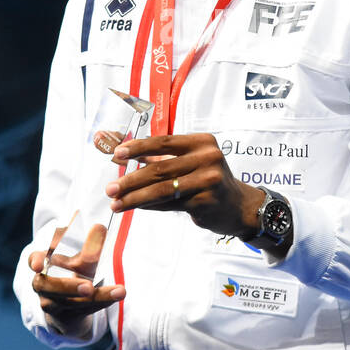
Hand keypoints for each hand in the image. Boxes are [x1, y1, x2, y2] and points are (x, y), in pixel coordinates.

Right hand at [27, 222, 124, 337]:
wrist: (71, 306)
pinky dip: (102, 301)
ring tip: (119, 291)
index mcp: (44, 262)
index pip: (35, 258)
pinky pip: (83, 310)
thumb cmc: (74, 271)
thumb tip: (99, 227)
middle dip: (68, 286)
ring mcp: (51, 302)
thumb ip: (90, 244)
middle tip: (88, 287)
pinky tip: (117, 294)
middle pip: (48, 286)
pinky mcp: (65, 317)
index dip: (36, 260)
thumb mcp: (82, 255)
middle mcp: (43, 284)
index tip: (39, 265)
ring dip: (96, 297)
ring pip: (70, 302)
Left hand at [105, 133, 261, 237]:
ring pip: (162, 189)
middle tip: (110, 188)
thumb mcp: (189, 162)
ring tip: (116, 202)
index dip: (138, 147)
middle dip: (130, 179)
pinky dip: (149, 206)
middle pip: (160, 168)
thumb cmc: (208, 180)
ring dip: (135, 197)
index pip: (164, 141)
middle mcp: (208, 157)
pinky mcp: (206, 201)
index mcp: (202, 142)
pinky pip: (170, 204)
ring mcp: (209, 180)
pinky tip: (135, 207)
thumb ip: (157, 157)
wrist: (238, 206)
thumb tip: (121, 154)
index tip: (117, 153)